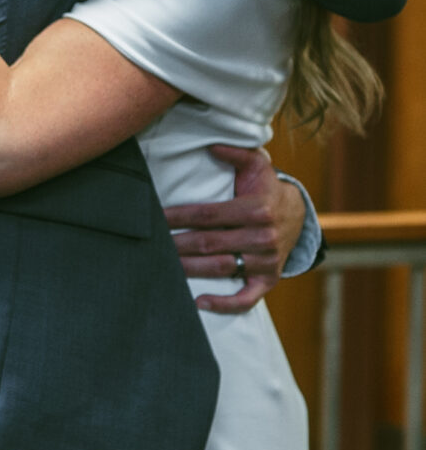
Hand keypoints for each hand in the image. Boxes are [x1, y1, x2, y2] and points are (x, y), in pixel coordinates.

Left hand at [165, 145, 305, 313]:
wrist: (298, 215)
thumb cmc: (266, 188)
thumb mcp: (257, 164)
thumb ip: (235, 153)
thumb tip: (211, 145)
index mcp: (256, 208)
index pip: (208, 215)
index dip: (180, 216)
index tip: (157, 217)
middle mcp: (263, 236)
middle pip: (209, 243)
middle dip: (177, 244)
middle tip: (152, 244)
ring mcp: (266, 261)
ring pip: (221, 268)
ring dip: (190, 270)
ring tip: (165, 267)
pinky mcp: (268, 280)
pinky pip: (246, 298)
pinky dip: (224, 304)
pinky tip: (200, 303)